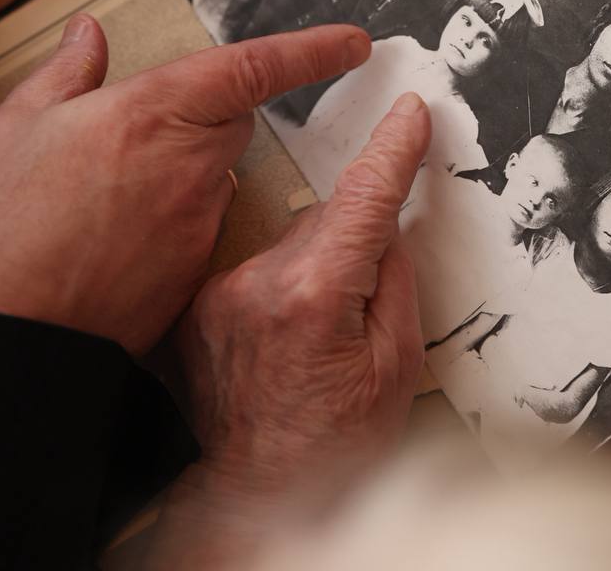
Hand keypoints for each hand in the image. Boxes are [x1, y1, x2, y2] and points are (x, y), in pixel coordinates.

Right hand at [0, 15, 369, 355]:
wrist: (5, 326)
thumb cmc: (0, 224)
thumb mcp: (17, 124)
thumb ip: (66, 72)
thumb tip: (87, 35)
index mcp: (156, 112)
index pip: (256, 68)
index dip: (312, 51)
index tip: (351, 43)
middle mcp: (190, 164)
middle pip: (232, 124)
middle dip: (206, 117)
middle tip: (142, 131)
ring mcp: (195, 222)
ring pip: (214, 178)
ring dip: (185, 172)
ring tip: (112, 194)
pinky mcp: (191, 272)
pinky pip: (199, 230)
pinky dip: (173, 223)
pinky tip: (119, 238)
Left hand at [147, 92, 430, 567]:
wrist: (257, 497)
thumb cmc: (335, 446)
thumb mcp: (396, 364)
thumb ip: (392, 279)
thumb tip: (385, 223)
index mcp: (314, 295)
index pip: (364, 197)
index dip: (393, 149)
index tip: (410, 113)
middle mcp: (257, 283)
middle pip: (325, 220)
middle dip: (354, 242)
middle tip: (362, 304)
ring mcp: (220, 294)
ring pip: (290, 242)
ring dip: (315, 269)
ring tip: (316, 338)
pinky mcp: (200, 307)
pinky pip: (257, 267)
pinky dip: (281, 287)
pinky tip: (284, 338)